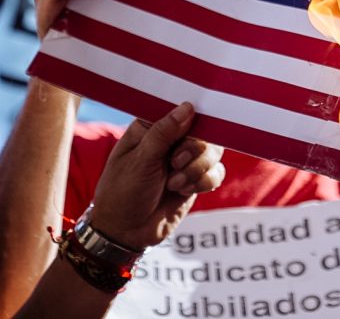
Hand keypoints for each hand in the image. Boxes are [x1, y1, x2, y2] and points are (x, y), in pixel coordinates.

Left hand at [88, 103, 225, 250]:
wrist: (125, 232)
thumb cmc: (122, 192)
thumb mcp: (139, 160)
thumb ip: (164, 133)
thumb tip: (188, 106)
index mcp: (152, 128)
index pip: (181, 111)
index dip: (191, 118)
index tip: (187, 133)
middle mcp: (172, 140)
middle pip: (204, 130)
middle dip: (195, 150)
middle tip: (175, 163)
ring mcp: (186, 160)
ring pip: (214, 151)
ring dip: (198, 168)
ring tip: (175, 183)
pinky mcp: (196, 179)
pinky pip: (217, 172)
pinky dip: (204, 181)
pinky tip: (183, 191)